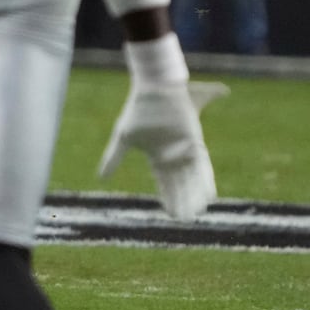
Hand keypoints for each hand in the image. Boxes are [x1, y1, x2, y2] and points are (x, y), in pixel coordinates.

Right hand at [98, 80, 226, 219]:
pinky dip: (205, 180)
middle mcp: (174, 154)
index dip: (168, 197)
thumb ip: (113, 158)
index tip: (171, 214)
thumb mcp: (124, 138)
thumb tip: (100, 178)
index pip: (164, 182)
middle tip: (184, 219)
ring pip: (191, 178)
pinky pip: (202, 165)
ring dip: (194, 195)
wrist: (154, 89)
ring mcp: (185, 148)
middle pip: (179, 183)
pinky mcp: (195, 141)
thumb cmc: (138, 111)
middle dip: (182, 201)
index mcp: (158, 155)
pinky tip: (209, 195)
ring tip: (197, 212)